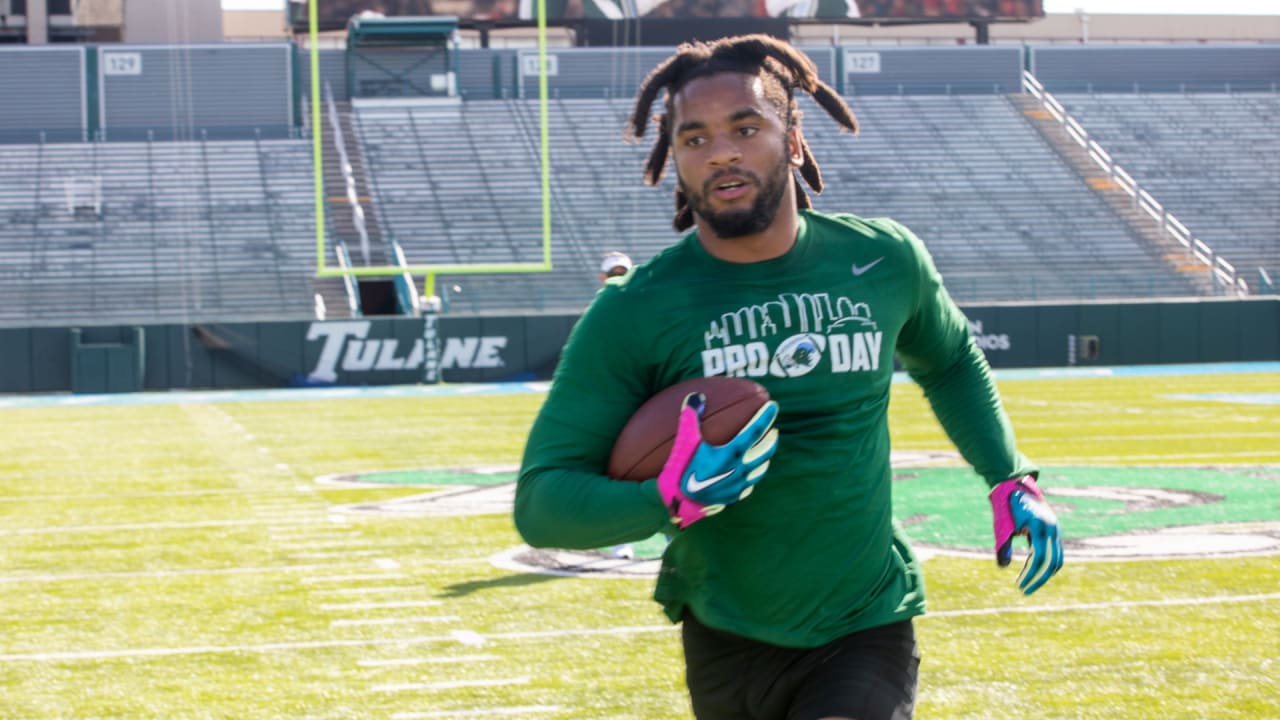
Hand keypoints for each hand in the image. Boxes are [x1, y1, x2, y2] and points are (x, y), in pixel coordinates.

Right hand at [657, 392, 778, 528]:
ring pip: (760, 469)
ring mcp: (738, 485)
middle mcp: (740, 469)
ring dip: (765, 458)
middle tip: (774, 431)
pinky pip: (749, 485)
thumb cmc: (681, 469)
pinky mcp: (733, 497)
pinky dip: (753, 476)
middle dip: (771, 439)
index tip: (773, 406)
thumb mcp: (684, 441)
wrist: (678, 502)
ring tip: (765, 452)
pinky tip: (750, 475)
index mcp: (731, 452)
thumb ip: (690, 417)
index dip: (765, 416)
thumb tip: (695, 396)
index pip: (755, 430)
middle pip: (764, 451)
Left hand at [989, 475, 1063, 594]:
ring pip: (1057, 559)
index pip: (1039, 558)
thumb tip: (1002, 567)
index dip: (1030, 574)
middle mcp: (1052, 528)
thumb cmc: (1006, 506)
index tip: (1019, 585)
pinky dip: (1048, 565)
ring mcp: (1056, 530)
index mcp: (1039, 526)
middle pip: (1051, 562)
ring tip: (1029, 584)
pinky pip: (1057, 553)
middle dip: (1038, 579)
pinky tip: (1035, 573)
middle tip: (1024, 591)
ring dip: (1045, 574)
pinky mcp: (1055, 532)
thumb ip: (1003, 545)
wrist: (1017, 487)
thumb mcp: (1002, 526)